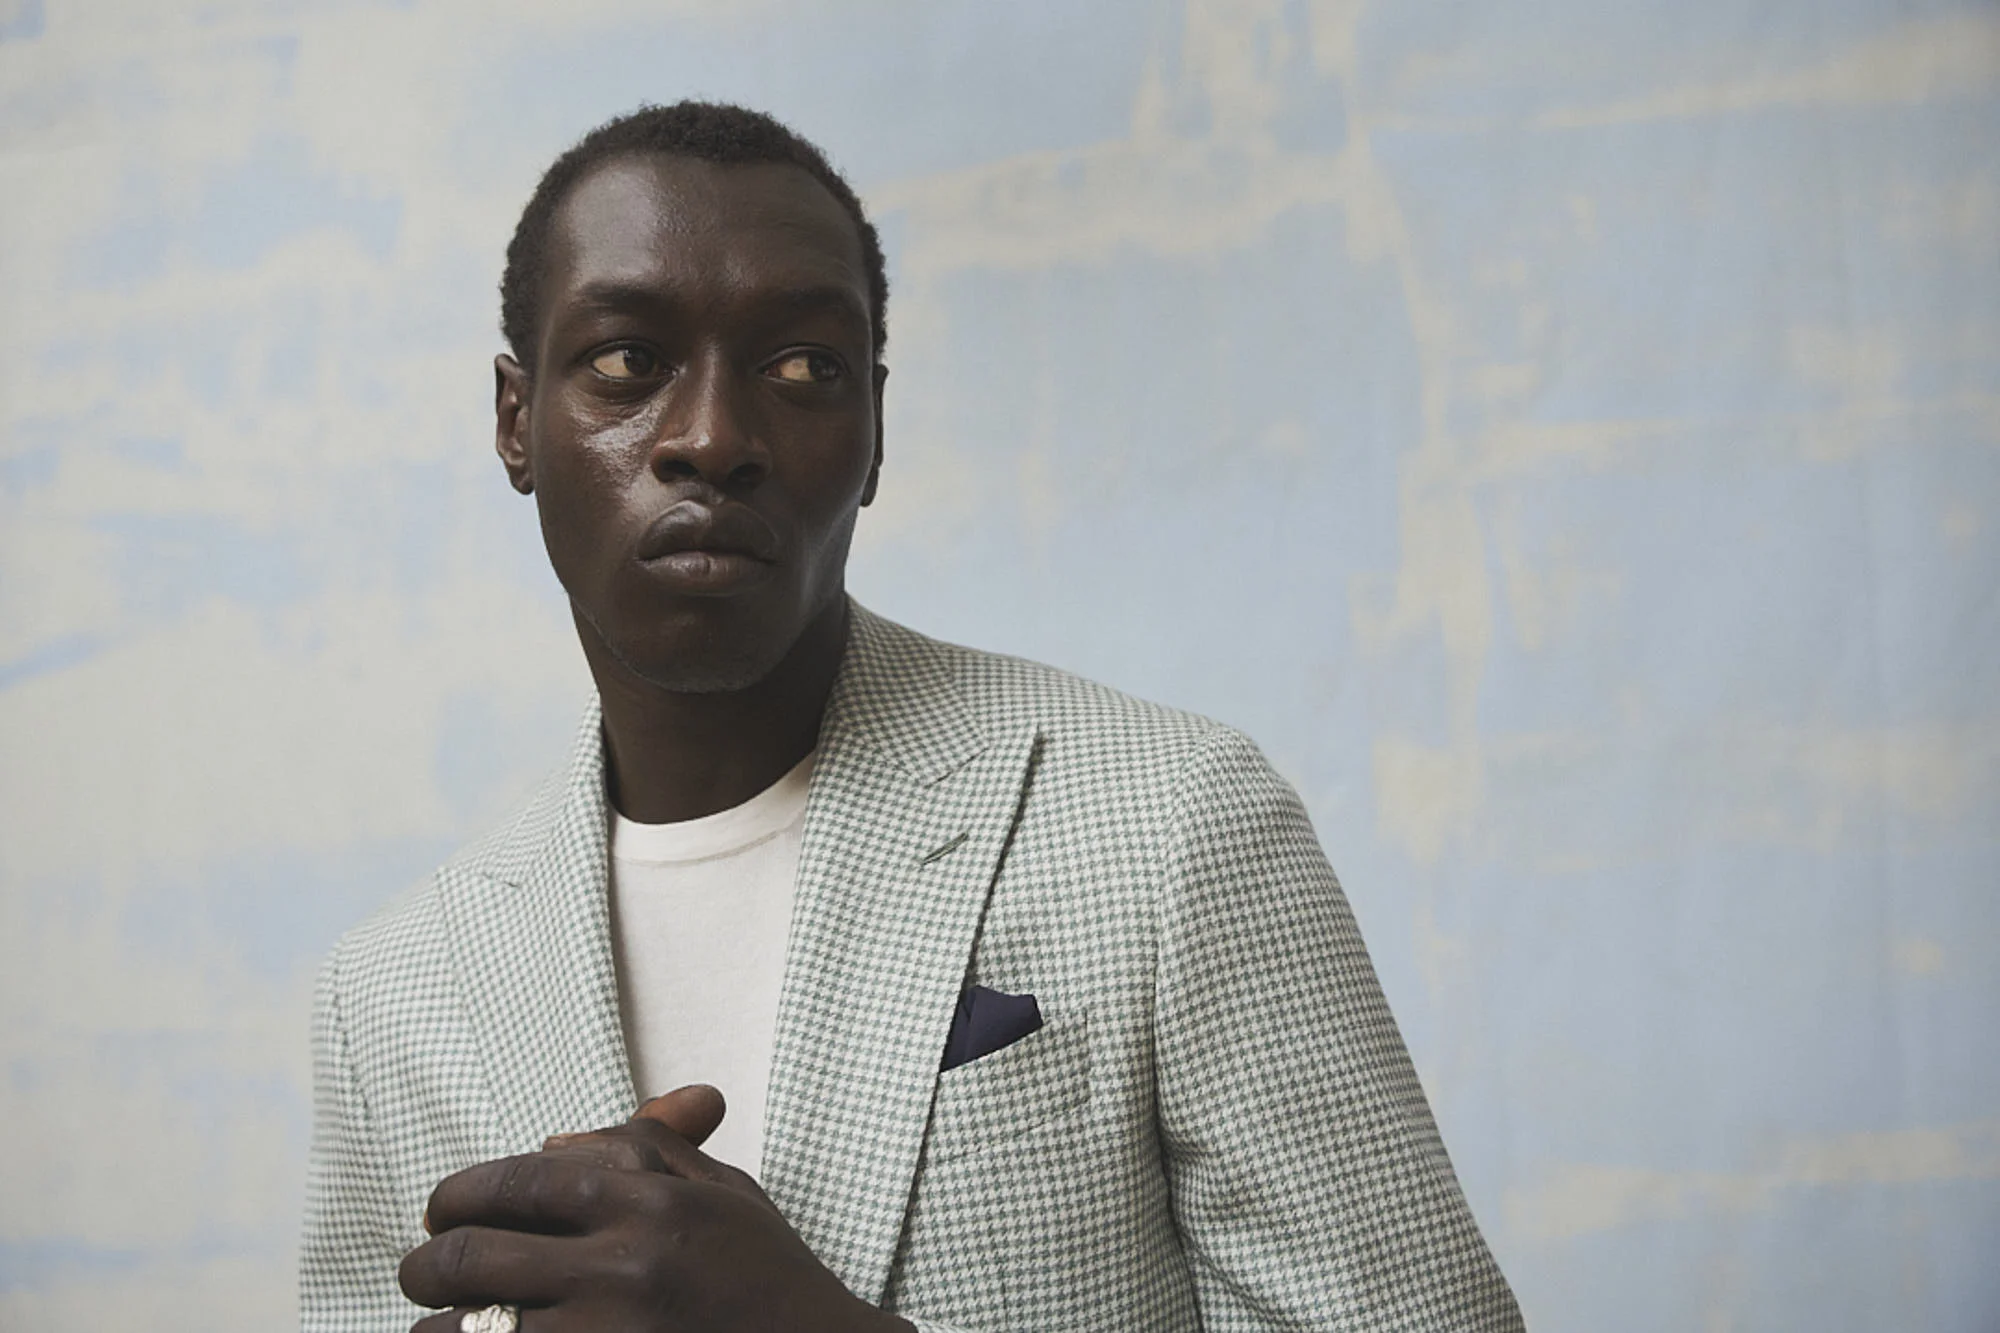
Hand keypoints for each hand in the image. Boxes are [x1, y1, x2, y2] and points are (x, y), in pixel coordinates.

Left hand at [399, 1086, 911, 1332]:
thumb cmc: (770, 1284)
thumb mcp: (725, 1196)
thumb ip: (645, 1151)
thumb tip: (551, 1139)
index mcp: (651, 1204)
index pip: (516, 1181)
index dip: (458, 1194)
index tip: (440, 1210)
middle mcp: (621, 1269)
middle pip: (467, 1256)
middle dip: (425, 1265)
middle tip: (424, 1271)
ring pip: (461, 1332)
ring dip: (439, 1328)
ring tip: (448, 1326)